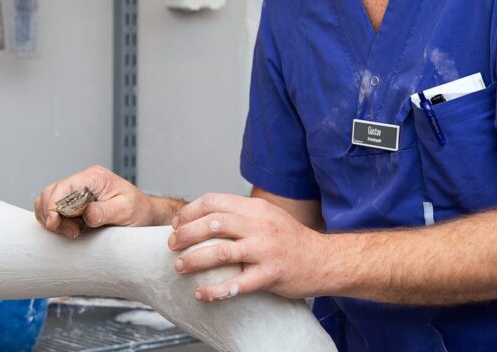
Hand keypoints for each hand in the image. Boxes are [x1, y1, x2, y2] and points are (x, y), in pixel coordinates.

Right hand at [33, 165, 159, 237]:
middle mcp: (83, 181)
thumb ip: (105, 212)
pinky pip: (53, 210)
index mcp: (94, 177)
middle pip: (51, 193)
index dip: (53, 205)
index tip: (54, 223)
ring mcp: (77, 192)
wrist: (144, 215)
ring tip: (73, 232)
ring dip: (52, 219)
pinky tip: (69, 230)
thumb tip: (86, 214)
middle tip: (71, 232)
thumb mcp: (126, 211)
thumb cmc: (138, 210)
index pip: (63, 186)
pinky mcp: (73, 204)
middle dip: (52, 215)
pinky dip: (54, 222)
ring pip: (47, 202)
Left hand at [168, 193, 329, 301]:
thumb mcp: (268, 216)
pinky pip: (236, 285)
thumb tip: (206, 216)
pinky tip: (201, 294)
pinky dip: (214, 290)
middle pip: (212, 224)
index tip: (177, 224)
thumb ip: (241, 214)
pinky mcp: (270, 275)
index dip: (190, 212)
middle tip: (172, 245)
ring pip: (220, 253)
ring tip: (180, 267)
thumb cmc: (291, 240)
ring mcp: (265, 251)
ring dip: (193, 260)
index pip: (214, 201)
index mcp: (256, 208)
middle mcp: (260, 226)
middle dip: (185, 235)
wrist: (324, 260)